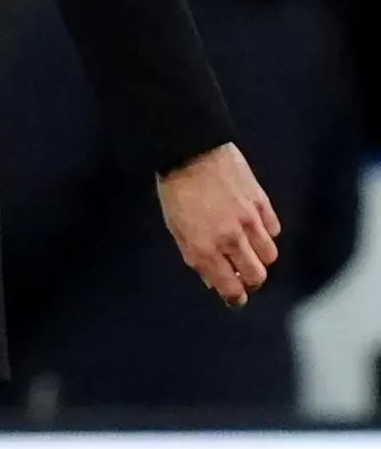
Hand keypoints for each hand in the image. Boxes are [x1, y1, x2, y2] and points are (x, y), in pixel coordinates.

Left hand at [157, 142, 280, 308]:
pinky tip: (255, 228)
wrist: (190, 148)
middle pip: (256, 276)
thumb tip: (213, 281)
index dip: (235, 298)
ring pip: (269, 255)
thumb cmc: (176, 188)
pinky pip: (273, 229)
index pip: (230, 288)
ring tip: (249, 250)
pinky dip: (267, 233)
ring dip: (260, 258)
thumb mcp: (175, 227)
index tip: (237, 300)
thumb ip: (195, 256)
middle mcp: (229, 238)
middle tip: (244, 276)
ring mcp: (248, 219)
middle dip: (251, 281)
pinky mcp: (261, 201)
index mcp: (203, 247)